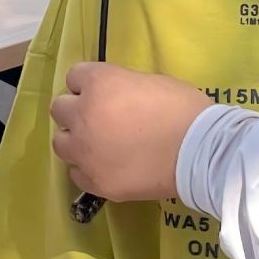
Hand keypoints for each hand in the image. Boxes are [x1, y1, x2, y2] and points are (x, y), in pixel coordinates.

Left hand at [51, 63, 211, 201]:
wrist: (199, 152)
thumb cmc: (182, 109)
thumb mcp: (149, 81)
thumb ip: (121, 86)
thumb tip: (114, 97)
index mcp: (99, 83)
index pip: (74, 77)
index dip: (89, 84)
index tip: (103, 92)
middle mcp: (83, 115)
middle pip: (60, 109)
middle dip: (77, 111)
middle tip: (99, 118)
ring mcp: (85, 152)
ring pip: (61, 143)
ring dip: (76, 140)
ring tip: (97, 145)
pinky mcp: (94, 182)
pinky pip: (76, 173)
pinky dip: (87, 168)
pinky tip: (106, 166)